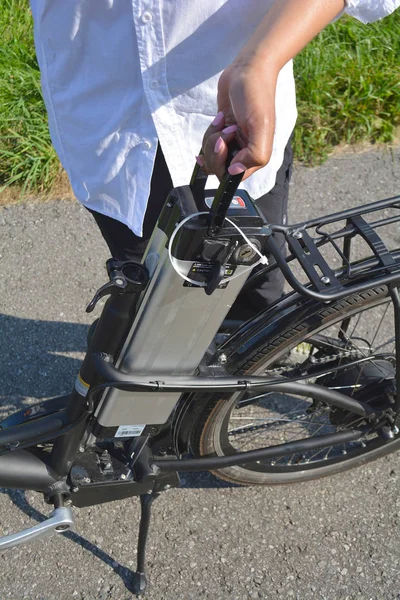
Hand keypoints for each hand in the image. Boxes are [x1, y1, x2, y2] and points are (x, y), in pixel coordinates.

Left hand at [198, 0, 346, 181]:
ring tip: (224, 121)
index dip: (223, 163)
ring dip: (211, 138)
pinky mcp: (222, 132)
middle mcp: (244, 151)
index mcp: (256, 155)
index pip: (233, 176)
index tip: (225, 141)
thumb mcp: (260, 126)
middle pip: (219, 168)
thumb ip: (254, 155)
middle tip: (225, 129)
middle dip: (215, 150)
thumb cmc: (256, 94)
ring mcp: (232, 142)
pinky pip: (208, 143)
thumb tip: (235, 172)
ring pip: (211, 156)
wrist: (247, 69)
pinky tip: (220, 118)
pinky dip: (209, 132)